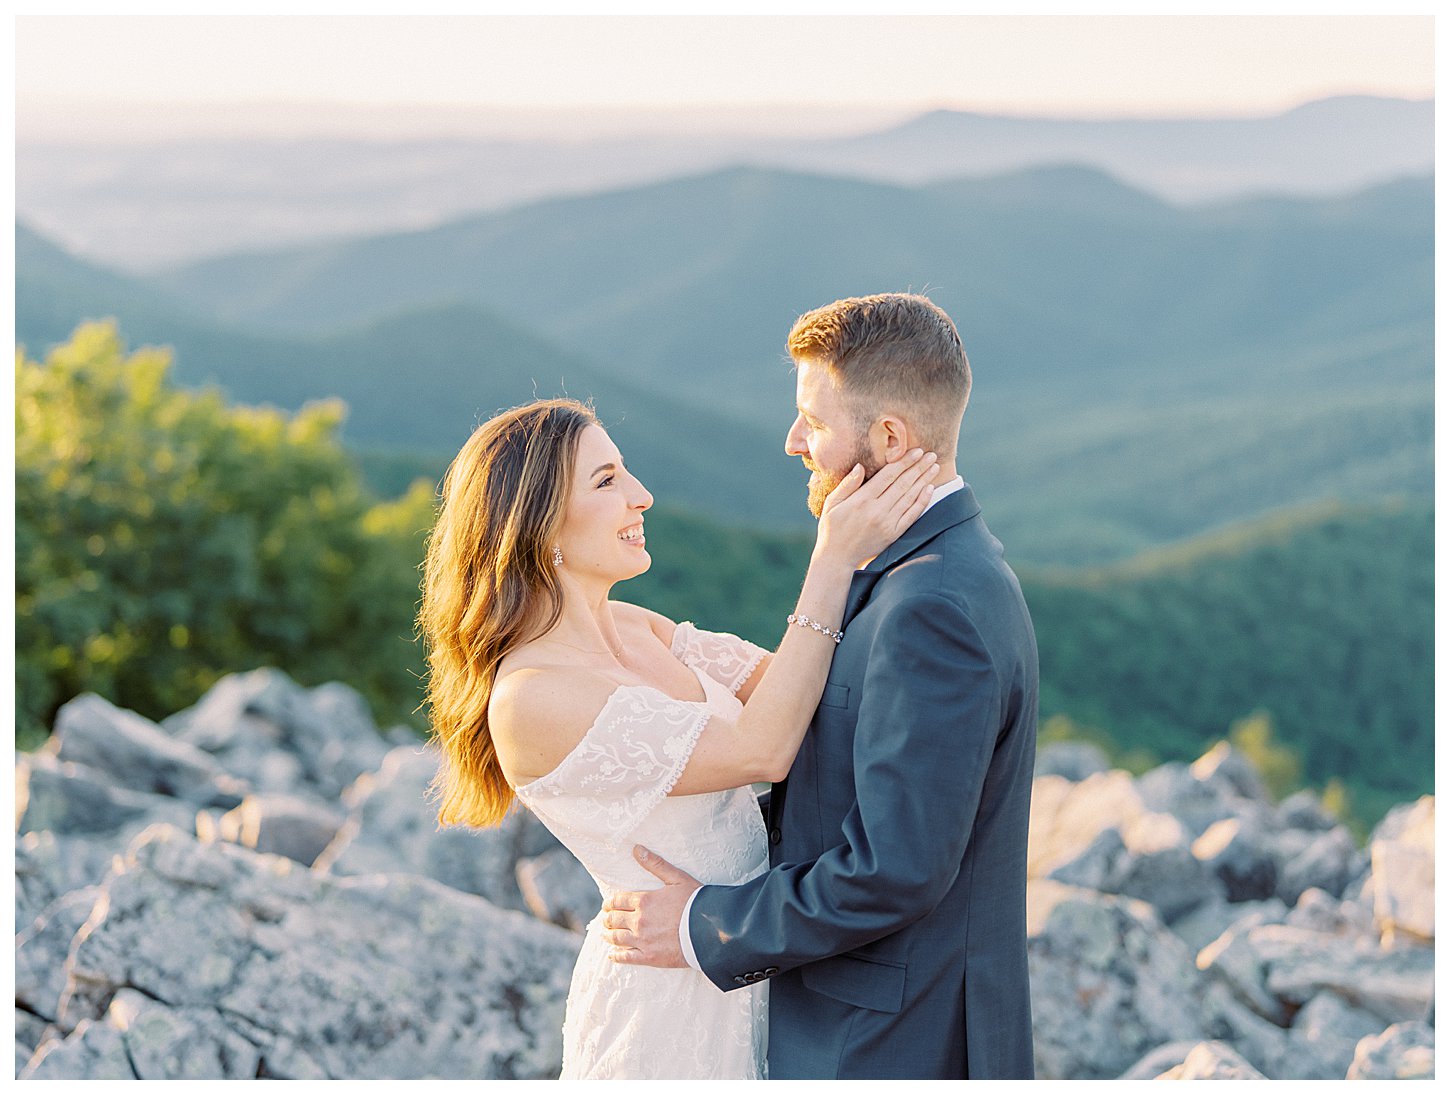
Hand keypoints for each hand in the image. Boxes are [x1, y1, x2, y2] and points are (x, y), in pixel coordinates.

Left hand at [601, 846, 701, 968]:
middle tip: (606, 919)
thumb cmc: (696, 902)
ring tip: (606, 934)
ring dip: (608, 935)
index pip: (618, 901)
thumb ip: (656, 864)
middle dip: (607, 919)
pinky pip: (627, 958)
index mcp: (644, 901)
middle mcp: (639, 921)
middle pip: (614, 919)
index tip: (607, 905)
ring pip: (617, 938)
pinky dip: (617, 956)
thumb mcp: (677, 878)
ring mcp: (643, 940)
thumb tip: (637, 849)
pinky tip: (612, 956)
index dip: (609, 903)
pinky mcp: (649, 957)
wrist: (710, 930)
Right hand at [817, 448, 938, 564]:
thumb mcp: (832, 503)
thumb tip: (860, 466)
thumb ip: (847, 484)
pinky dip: (923, 501)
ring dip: (924, 480)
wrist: (837, 559)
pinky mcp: (894, 534)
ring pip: (910, 497)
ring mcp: (887, 523)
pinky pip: (912, 515)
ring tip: (934, 467)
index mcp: (861, 500)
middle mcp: (877, 511)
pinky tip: (930, 489)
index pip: (888, 475)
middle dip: (919, 467)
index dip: (904, 462)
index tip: (916, 451)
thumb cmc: (832, 528)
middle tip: (931, 455)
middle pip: (903, 484)